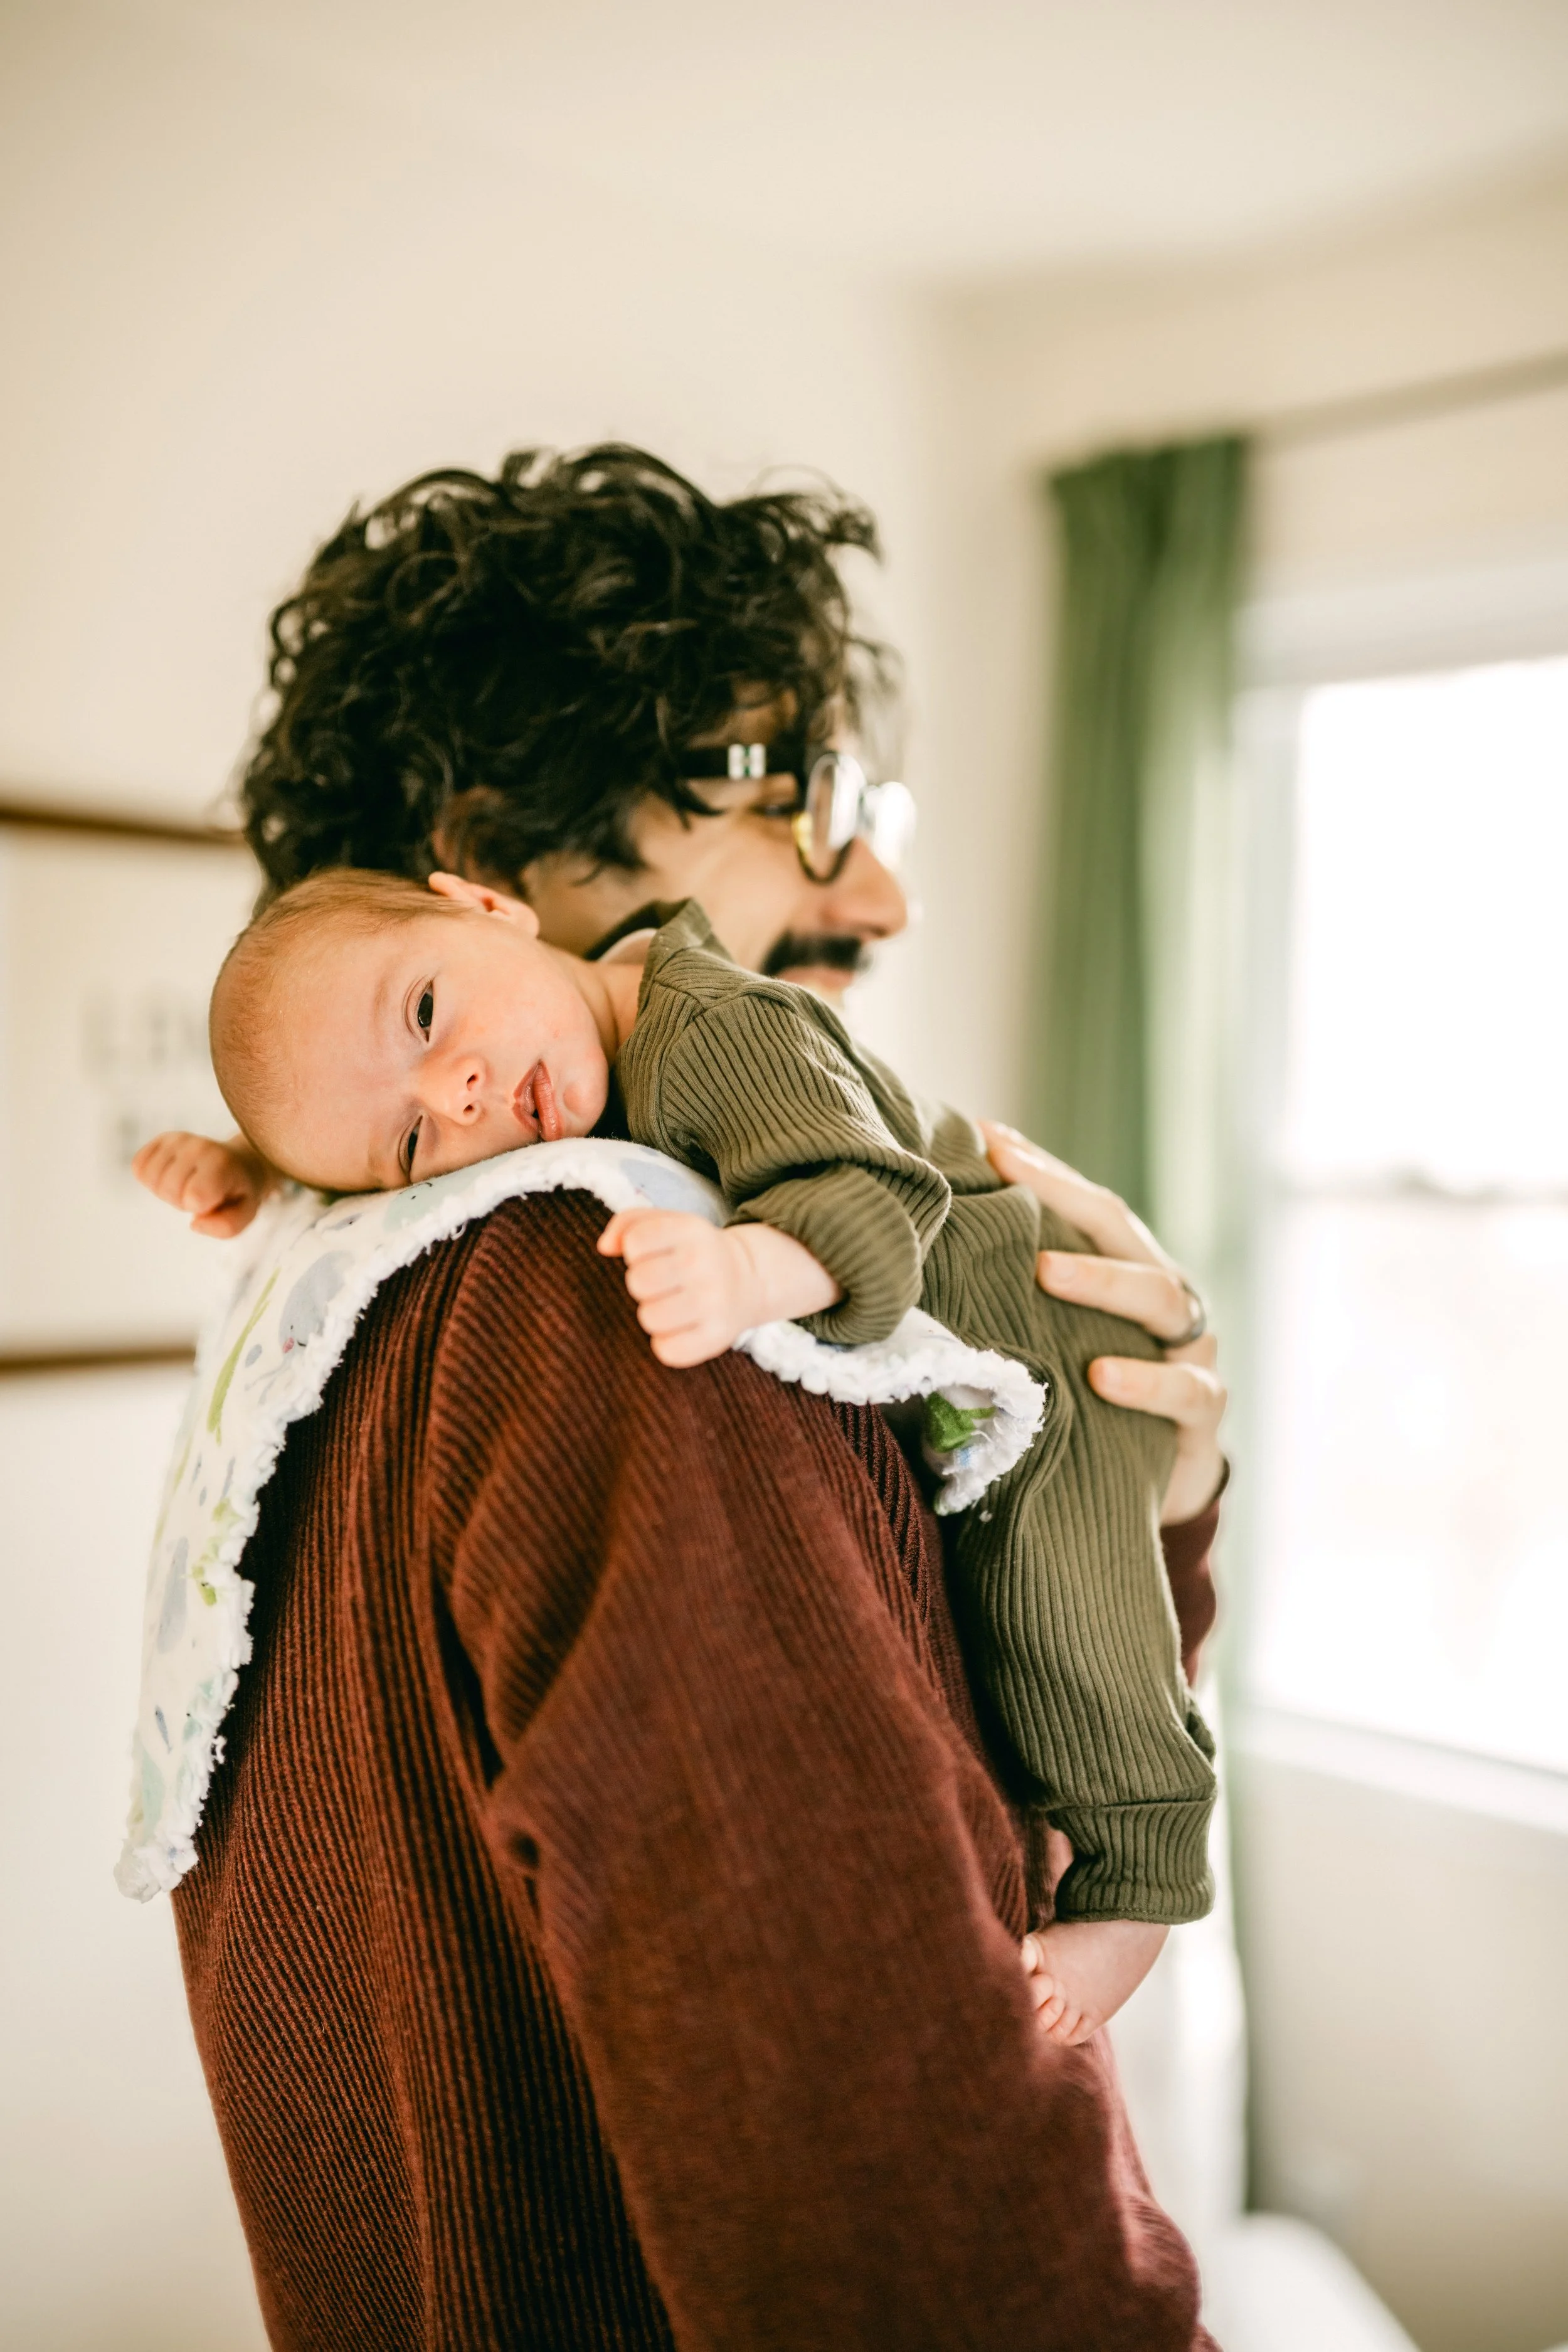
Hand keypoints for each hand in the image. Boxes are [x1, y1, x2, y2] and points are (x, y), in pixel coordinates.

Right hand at [131, 1130, 273, 1237]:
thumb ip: (225, 1226)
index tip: (210, 1202)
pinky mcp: (162, 1139)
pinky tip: (172, 1176)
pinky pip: (138, 1166)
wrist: (238, 1164)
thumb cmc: (237, 1194)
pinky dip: (150, 1178)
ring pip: (150, 1177)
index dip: (197, 1207)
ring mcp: (179, 1139)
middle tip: (199, 1195)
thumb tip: (195, 1223)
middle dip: (180, 1201)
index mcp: (223, 1164)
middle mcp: (200, 1146)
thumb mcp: (244, 1215)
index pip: (193, 1194)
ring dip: (164, 1190)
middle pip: (167, 1189)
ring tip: (186, 1185)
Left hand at [598, 1207, 840, 1367]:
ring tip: (671, 1305)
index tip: (652, 1255)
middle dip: (642, 1284)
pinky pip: (666, 1351)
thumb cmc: (693, 1251)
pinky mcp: (717, 1337)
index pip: (635, 1242)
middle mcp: (706, 1264)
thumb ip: (627, 1223)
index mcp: (691, 1230)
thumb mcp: (668, 1222)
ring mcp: (715, 1302)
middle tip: (662, 1283)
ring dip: (653, 1314)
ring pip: (649, 1318)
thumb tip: (604, 1248)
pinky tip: (680, 1329)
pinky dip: (666, 1343)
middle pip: (638, 1282)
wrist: (748, 1279)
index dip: (635, 1252)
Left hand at [979, 1123, 1225, 1525]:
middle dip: (1068, 1202)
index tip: (986, 1136)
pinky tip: (1102, 1376)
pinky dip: (1146, 1380)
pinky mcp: (1203, 1415)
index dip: (1044, 1170)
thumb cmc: (1081, 1405)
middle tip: (1011, 1180)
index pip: (1090, 1208)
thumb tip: (915, 1253)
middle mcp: (1165, 1299)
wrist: (1150, 1494)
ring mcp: (1191, 1351)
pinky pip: (1185, 1389)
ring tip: (1045, 1272)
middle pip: (1125, 1235)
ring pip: (1164, 1298)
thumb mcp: (1045, 1348)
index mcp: (1126, 1272)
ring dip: (1102, 1281)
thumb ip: (1008, 1301)